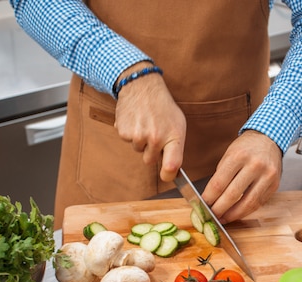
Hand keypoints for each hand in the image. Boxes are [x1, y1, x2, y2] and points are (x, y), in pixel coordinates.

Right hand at [114, 63, 185, 181]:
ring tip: (145, 122)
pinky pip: (128, 141)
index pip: (172, 166)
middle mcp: (156, 138)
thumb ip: (175, 146)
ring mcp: (139, 135)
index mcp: (173, 137)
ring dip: (141, 141)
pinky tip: (135, 120)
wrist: (142, 86)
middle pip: (150, 161)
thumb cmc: (163, 107)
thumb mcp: (177, 124)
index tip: (167, 175)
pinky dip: (130, 133)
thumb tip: (172, 170)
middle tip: (154, 133)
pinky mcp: (124, 132)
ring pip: (138, 150)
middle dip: (151, 152)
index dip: (168, 176)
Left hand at [202, 130, 281, 223]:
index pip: (219, 183)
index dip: (209, 198)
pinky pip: (258, 203)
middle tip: (211, 216)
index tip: (202, 205)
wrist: (269, 139)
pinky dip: (246, 211)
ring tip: (223, 219)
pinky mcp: (275, 184)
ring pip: (248, 203)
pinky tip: (236, 213)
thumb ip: (220, 176)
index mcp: (238, 156)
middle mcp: (255, 165)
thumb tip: (209, 199)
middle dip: (219, 209)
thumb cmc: (245, 148)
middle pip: (233, 195)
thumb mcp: (229, 154)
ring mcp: (267, 176)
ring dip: (233, 214)